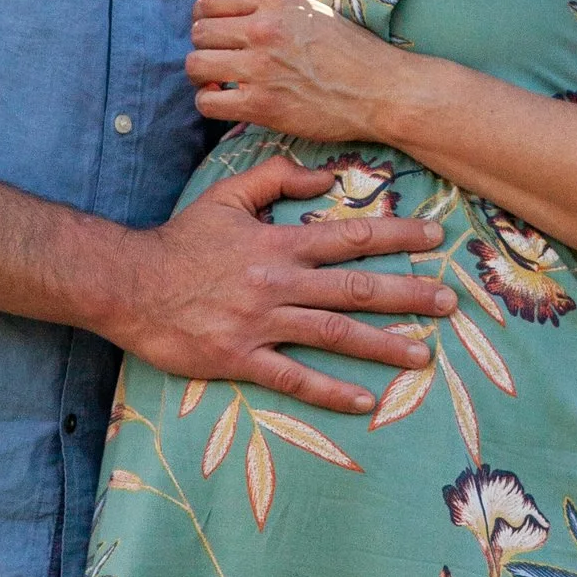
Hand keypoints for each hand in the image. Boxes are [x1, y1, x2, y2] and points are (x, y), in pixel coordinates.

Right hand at [114, 157, 455, 415]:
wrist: (126, 284)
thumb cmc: (178, 241)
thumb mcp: (225, 196)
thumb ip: (274, 177)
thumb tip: (325, 175)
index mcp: (278, 243)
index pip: (350, 237)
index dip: (397, 237)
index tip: (435, 238)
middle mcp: (278, 283)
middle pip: (356, 288)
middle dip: (409, 294)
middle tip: (450, 302)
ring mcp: (261, 323)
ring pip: (334, 335)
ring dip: (383, 345)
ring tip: (424, 354)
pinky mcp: (239, 358)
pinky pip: (293, 379)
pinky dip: (331, 391)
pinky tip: (365, 400)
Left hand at [186, 0, 404, 141]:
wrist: (381, 90)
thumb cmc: (350, 52)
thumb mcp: (309, 9)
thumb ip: (269, 7)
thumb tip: (229, 13)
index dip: (203, 18)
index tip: (214, 32)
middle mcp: (263, 27)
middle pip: (198, 32)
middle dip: (205, 47)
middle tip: (222, 60)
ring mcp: (260, 66)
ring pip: (195, 65)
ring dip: (203, 76)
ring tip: (221, 81)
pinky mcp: (261, 104)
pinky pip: (207, 101)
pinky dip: (211, 102)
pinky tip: (228, 100)